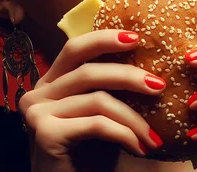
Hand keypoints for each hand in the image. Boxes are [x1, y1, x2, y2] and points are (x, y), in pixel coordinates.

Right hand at [18, 30, 164, 171]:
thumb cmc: (89, 156)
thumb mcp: (100, 114)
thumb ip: (108, 89)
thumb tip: (147, 64)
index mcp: (50, 82)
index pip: (75, 48)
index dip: (104, 39)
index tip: (137, 38)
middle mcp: (38, 93)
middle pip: (88, 71)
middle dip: (128, 76)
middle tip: (159, 86)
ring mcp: (37, 112)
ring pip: (98, 100)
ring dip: (134, 119)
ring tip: (154, 137)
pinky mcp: (45, 133)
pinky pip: (96, 124)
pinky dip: (124, 134)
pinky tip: (140, 148)